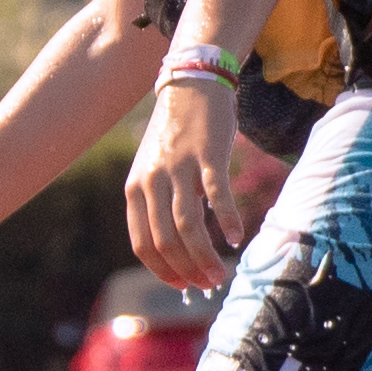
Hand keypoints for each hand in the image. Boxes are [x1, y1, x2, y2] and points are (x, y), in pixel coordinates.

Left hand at [127, 74, 247, 290]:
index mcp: (135, 189)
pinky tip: (236, 238)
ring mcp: (179, 168)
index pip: (143, 243)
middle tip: (208, 285)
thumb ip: (160, 205)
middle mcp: (152, 181)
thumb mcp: (154, 170)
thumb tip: (179, 248)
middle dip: (187, 270)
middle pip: (166, 241)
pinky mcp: (208, 155)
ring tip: (220, 275)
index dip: (162, 270)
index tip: (182, 284)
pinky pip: (216, 195)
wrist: (191, 85)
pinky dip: (227, 220)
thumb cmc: (176, 135)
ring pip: (188, 226)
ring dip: (205, 256)